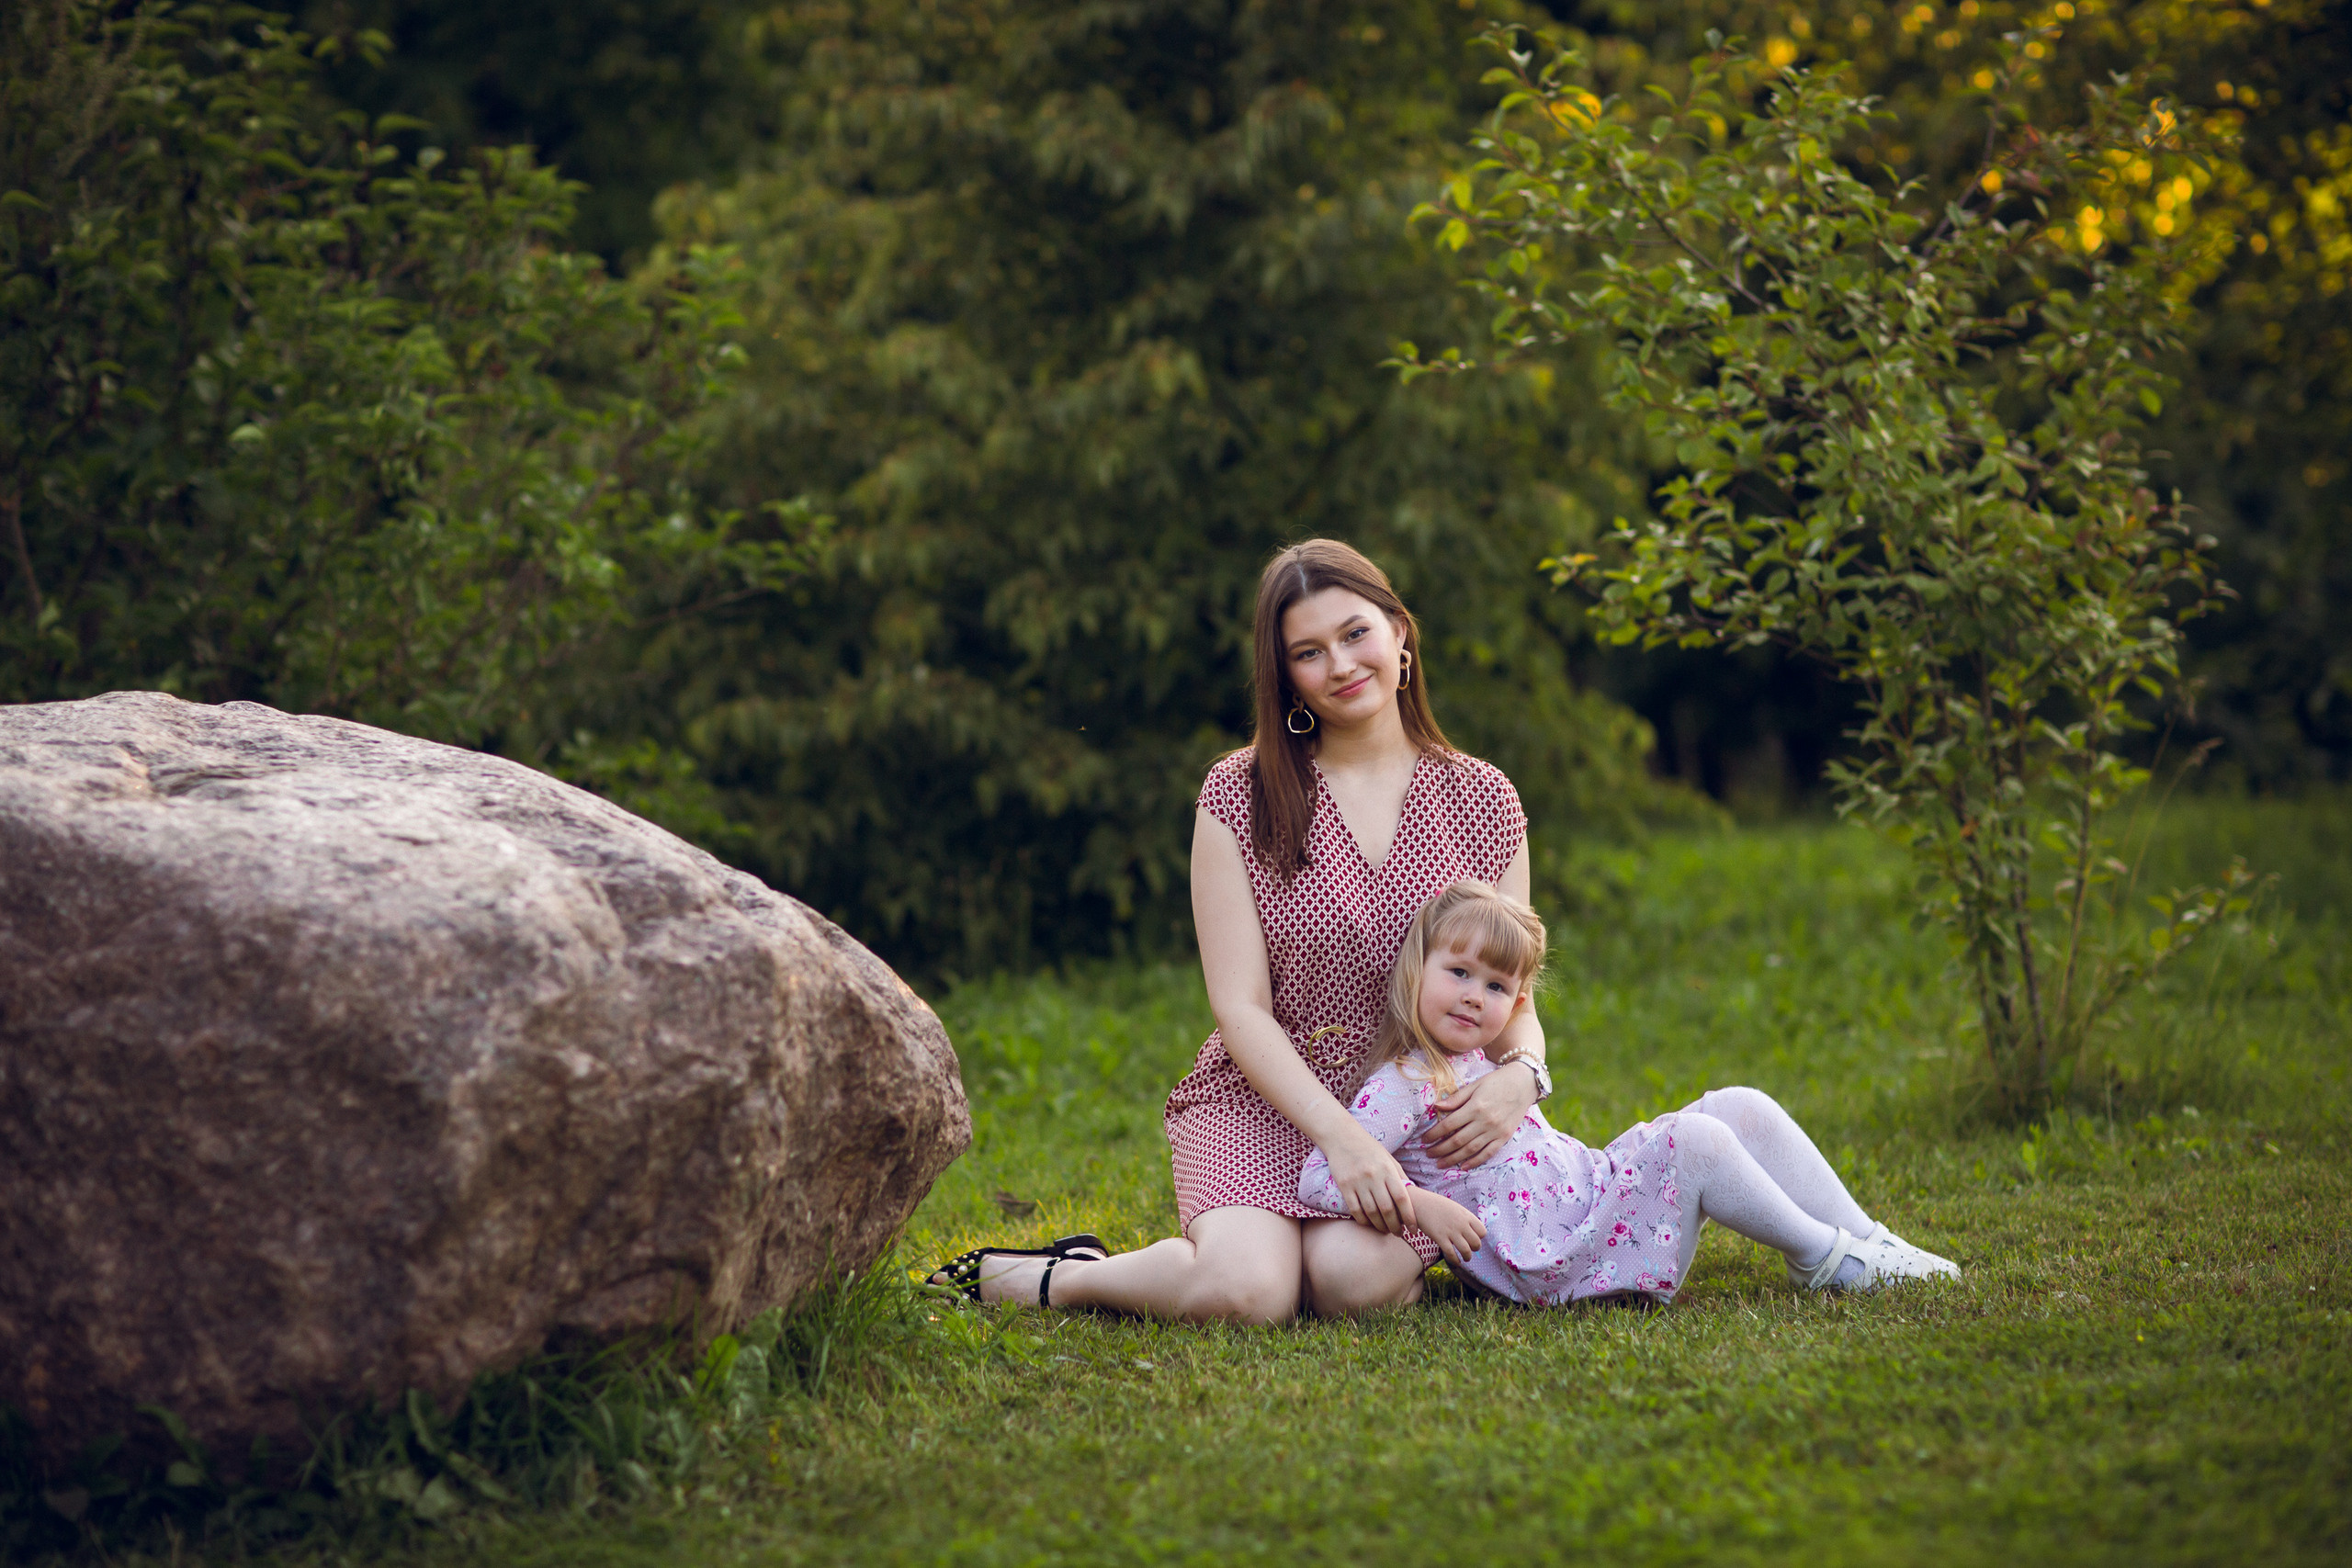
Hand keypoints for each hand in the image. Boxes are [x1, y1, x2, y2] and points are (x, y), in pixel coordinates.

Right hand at [1323, 1130, 1417, 1234]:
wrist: (1342, 1136)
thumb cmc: (1369, 1148)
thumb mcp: (1389, 1158)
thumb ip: (1400, 1176)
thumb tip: (1412, 1197)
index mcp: (1388, 1169)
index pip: (1402, 1198)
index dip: (1409, 1217)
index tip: (1414, 1229)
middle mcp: (1373, 1176)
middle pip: (1387, 1209)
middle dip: (1395, 1226)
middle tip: (1399, 1234)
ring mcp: (1358, 1181)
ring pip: (1371, 1212)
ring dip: (1380, 1226)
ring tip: (1385, 1231)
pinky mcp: (1344, 1185)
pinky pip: (1355, 1209)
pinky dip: (1363, 1221)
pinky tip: (1369, 1224)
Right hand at [1410, 1191, 1486, 1265]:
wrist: (1420, 1202)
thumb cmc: (1436, 1205)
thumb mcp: (1454, 1208)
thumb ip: (1463, 1218)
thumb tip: (1470, 1229)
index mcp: (1466, 1215)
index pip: (1482, 1232)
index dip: (1479, 1237)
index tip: (1473, 1238)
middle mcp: (1461, 1224)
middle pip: (1476, 1243)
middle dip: (1475, 1249)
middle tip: (1470, 1250)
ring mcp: (1450, 1231)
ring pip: (1466, 1251)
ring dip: (1467, 1257)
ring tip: (1465, 1258)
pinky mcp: (1440, 1238)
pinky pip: (1451, 1254)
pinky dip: (1455, 1260)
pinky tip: (1456, 1261)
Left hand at [1425, 1060, 1539, 1168]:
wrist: (1524, 1083)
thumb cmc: (1497, 1081)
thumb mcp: (1475, 1085)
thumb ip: (1456, 1098)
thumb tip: (1437, 1107)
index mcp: (1475, 1107)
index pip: (1449, 1124)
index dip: (1434, 1133)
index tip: (1424, 1139)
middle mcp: (1485, 1121)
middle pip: (1458, 1140)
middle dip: (1440, 1149)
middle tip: (1428, 1154)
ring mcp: (1496, 1131)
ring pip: (1471, 1149)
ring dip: (1453, 1158)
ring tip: (1440, 1163)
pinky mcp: (1504, 1137)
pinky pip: (1488, 1153)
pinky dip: (1475, 1161)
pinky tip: (1463, 1166)